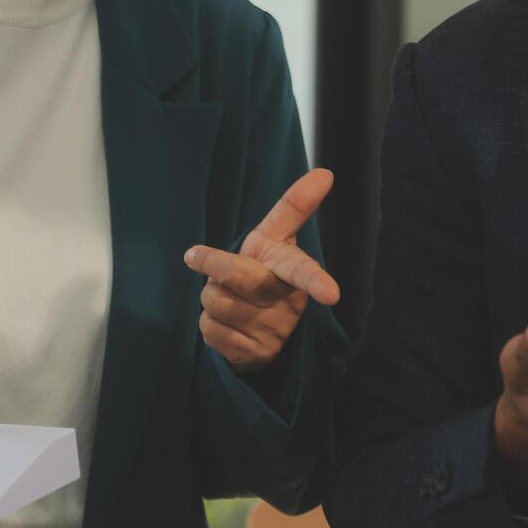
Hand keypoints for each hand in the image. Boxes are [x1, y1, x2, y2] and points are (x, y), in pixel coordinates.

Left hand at [184, 168, 340, 371]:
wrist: (262, 329)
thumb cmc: (268, 270)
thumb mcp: (276, 238)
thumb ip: (295, 206)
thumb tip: (325, 172)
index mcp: (293, 271)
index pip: (305, 272)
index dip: (317, 281)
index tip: (332, 294)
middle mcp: (288, 303)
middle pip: (243, 276)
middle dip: (216, 263)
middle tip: (195, 255)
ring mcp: (271, 332)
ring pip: (217, 302)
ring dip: (210, 295)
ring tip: (227, 296)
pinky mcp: (250, 355)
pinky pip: (210, 330)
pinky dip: (210, 324)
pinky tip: (227, 323)